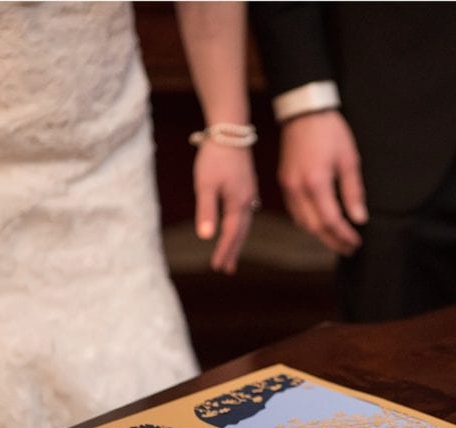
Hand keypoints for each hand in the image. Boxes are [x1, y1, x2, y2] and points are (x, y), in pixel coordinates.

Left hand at [193, 142, 257, 273]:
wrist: (230, 131)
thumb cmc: (215, 156)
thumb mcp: (205, 184)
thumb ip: (206, 211)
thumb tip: (206, 237)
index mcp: (238, 202)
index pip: (231, 234)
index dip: (224, 251)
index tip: (216, 267)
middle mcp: (247, 200)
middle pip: (241, 232)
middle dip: (233, 250)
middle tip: (226, 269)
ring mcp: (249, 192)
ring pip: (244, 222)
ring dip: (237, 239)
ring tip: (231, 252)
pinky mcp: (247, 185)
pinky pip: (245, 212)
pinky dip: (240, 225)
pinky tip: (238, 225)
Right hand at [278, 110, 365, 254]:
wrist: (303, 112)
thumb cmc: (329, 132)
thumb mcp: (349, 159)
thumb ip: (354, 191)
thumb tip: (359, 218)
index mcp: (316, 182)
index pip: (331, 220)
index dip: (344, 235)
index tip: (356, 242)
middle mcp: (298, 188)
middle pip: (314, 227)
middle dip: (333, 241)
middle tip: (349, 248)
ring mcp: (288, 186)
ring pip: (302, 222)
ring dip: (320, 235)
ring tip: (338, 239)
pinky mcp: (284, 183)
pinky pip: (295, 212)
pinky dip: (308, 223)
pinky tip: (321, 224)